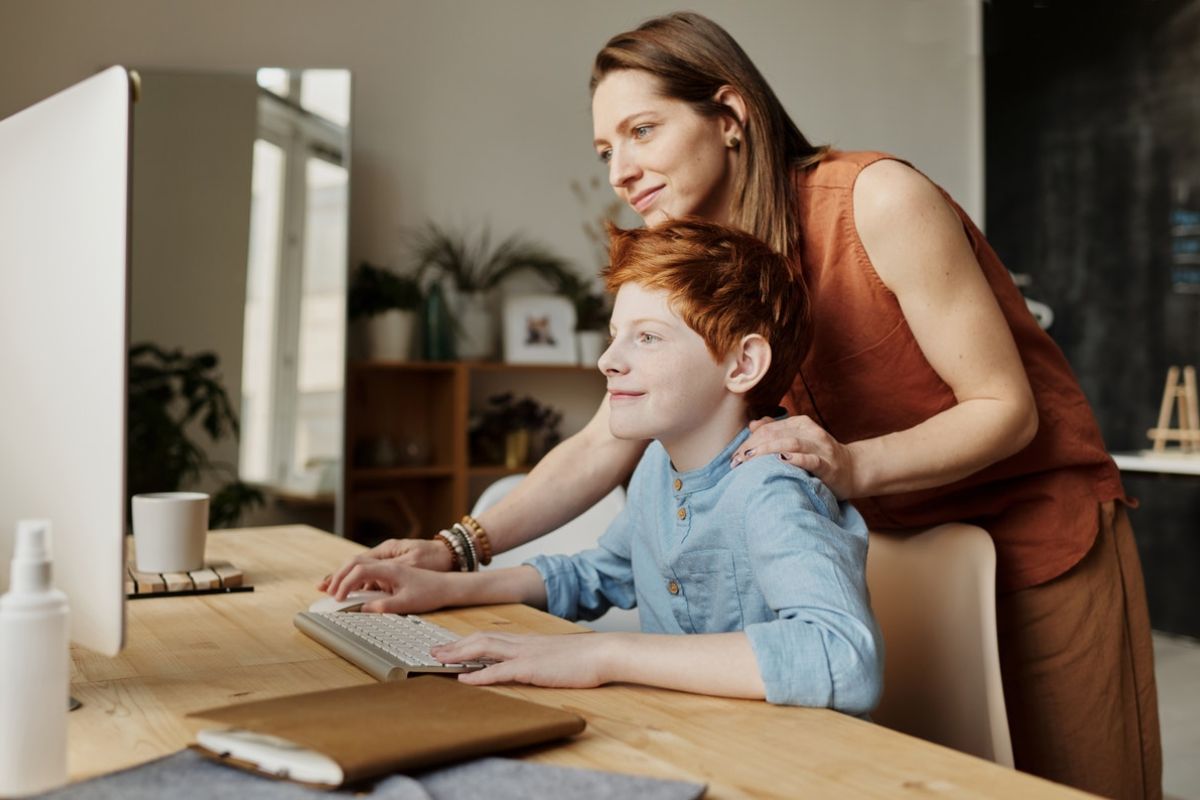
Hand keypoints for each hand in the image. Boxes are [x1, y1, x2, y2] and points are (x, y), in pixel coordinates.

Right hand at [324, 559, 456, 613]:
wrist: (448, 585)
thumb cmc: (430, 591)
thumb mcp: (408, 602)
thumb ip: (384, 605)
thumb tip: (363, 609)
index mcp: (391, 566)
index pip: (360, 569)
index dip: (345, 583)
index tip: (337, 598)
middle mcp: (388, 560)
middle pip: (355, 562)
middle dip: (338, 575)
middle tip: (323, 589)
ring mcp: (389, 563)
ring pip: (360, 566)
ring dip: (344, 576)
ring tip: (328, 587)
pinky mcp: (390, 570)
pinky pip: (368, 571)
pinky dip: (354, 579)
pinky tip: (347, 588)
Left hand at [431, 632, 615, 688]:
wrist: (605, 653)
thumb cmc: (587, 657)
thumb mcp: (558, 656)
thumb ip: (542, 657)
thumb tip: (532, 664)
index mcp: (528, 641)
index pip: (491, 637)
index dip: (468, 641)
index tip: (451, 646)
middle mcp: (522, 643)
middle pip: (481, 639)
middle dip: (455, 645)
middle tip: (434, 651)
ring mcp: (526, 654)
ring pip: (484, 649)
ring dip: (459, 654)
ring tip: (439, 660)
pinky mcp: (532, 668)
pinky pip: (500, 670)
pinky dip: (479, 675)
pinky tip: (464, 679)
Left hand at [731, 415, 858, 498]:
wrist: (853, 470)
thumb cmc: (820, 457)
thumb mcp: (799, 440)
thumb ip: (777, 431)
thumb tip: (753, 425)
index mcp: (801, 424)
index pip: (769, 428)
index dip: (749, 441)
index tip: (735, 457)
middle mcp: (811, 432)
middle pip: (776, 434)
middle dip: (753, 446)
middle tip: (737, 461)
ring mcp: (821, 448)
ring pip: (791, 443)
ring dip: (768, 450)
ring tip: (750, 459)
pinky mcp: (829, 466)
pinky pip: (811, 460)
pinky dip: (796, 459)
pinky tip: (782, 460)